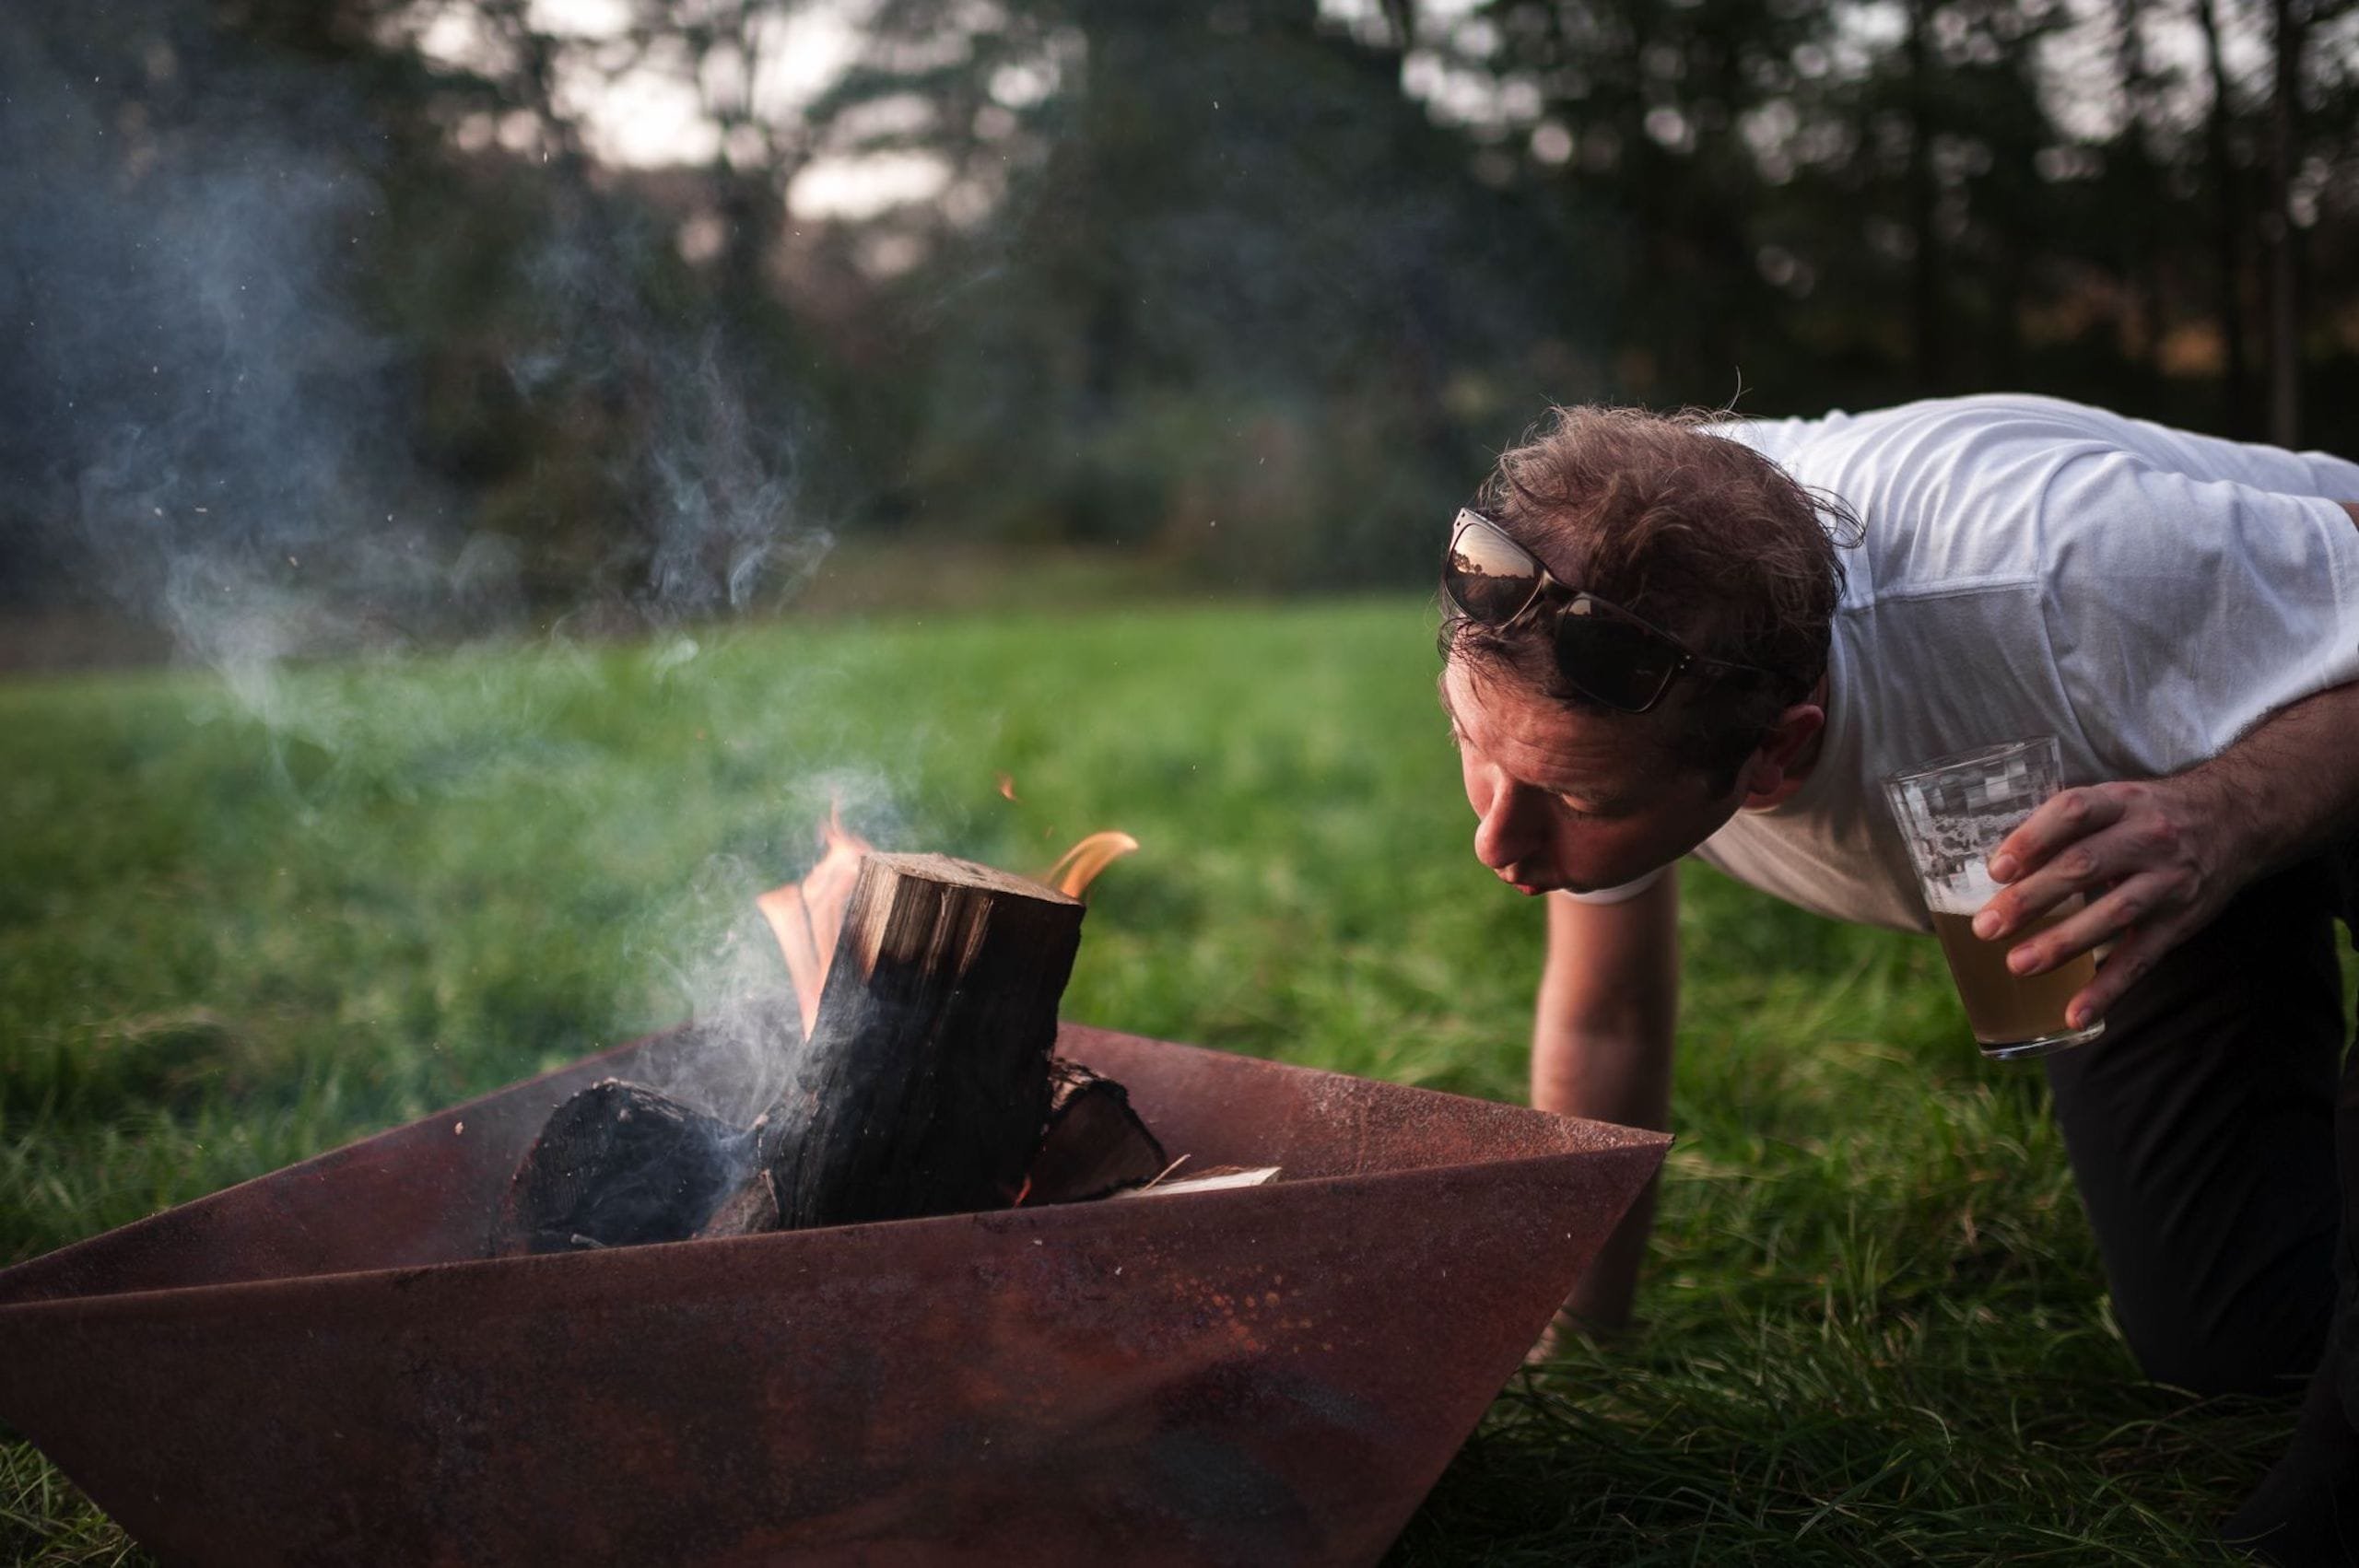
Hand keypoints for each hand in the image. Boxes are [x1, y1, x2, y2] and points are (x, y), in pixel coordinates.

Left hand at [1969, 775, 2244, 1029]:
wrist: (2236, 820)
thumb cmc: (2150, 815)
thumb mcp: (2114, 802)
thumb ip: (2065, 827)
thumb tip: (1998, 868)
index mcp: (2120, 803)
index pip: (2074, 812)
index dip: (2032, 839)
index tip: (1997, 869)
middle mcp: (2147, 838)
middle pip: (2084, 866)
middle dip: (2031, 899)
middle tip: (1986, 927)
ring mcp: (2167, 882)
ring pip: (2112, 914)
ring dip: (2062, 943)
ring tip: (2018, 965)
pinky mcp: (2181, 922)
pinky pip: (2141, 959)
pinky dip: (2108, 989)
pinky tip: (2076, 1014)